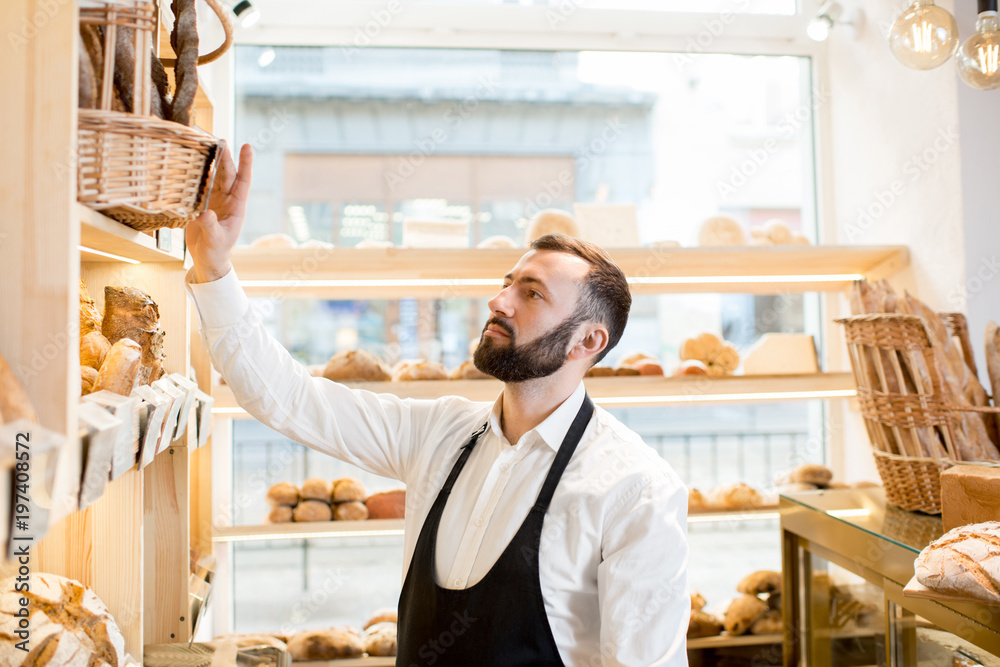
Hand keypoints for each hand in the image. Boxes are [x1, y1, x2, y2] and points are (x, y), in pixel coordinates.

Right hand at [188, 142, 253, 282]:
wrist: (208, 259)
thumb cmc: (217, 251)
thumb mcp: (216, 240)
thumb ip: (211, 226)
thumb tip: (205, 213)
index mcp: (236, 207)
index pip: (243, 181)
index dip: (246, 163)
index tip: (247, 146)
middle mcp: (227, 200)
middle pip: (227, 174)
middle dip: (225, 157)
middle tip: (220, 139)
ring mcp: (214, 201)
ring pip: (213, 177)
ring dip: (210, 162)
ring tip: (205, 145)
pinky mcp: (201, 203)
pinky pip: (200, 185)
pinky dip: (196, 174)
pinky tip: (190, 162)